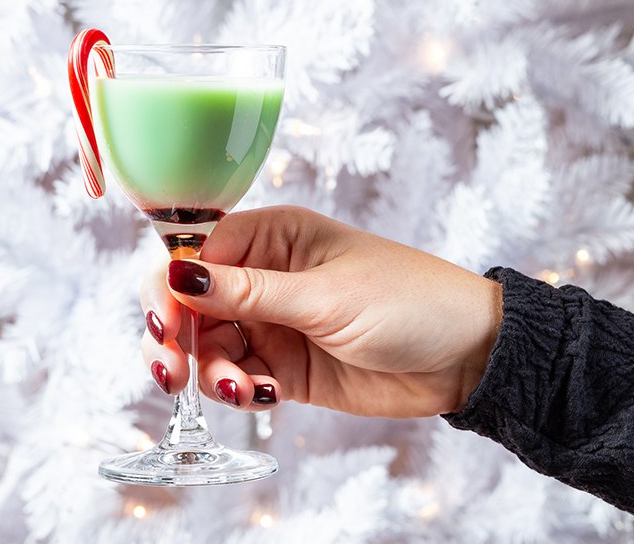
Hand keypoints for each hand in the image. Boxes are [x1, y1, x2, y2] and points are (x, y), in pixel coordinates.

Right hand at [140, 206, 502, 417]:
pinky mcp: (284, 367)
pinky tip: (264, 394)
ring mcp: (273, 325)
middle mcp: (265, 278)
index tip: (166, 323)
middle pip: (190, 305)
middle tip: (172, 372)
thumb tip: (176, 275)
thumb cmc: (410, 302)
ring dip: (210, 371)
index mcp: (273, 238)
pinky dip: (238, 391)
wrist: (468, 357)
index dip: (170, 288)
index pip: (195, 255)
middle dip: (174, 338)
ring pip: (208, 347)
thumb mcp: (325, 295)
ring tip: (242, 389)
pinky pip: (238, 378)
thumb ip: (247, 292)